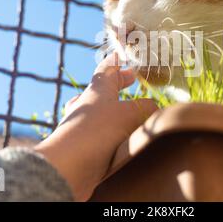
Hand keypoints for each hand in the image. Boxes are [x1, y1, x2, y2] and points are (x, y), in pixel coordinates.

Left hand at [34, 53, 157, 200]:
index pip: (107, 69)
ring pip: (100, 114)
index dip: (116, 61)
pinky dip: (113, 136)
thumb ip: (146, 108)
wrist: (68, 167)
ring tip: (132, 115)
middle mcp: (86, 106)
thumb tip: (153, 108)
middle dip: (118, 85)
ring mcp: (82, 128)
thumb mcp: (130, 114)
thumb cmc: (98, 131)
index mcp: (97, 91)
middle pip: (102, 90)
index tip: (121, 55)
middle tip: (132, 81)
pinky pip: (100, 137)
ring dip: (115, 112)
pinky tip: (124, 144)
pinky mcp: (82, 149)